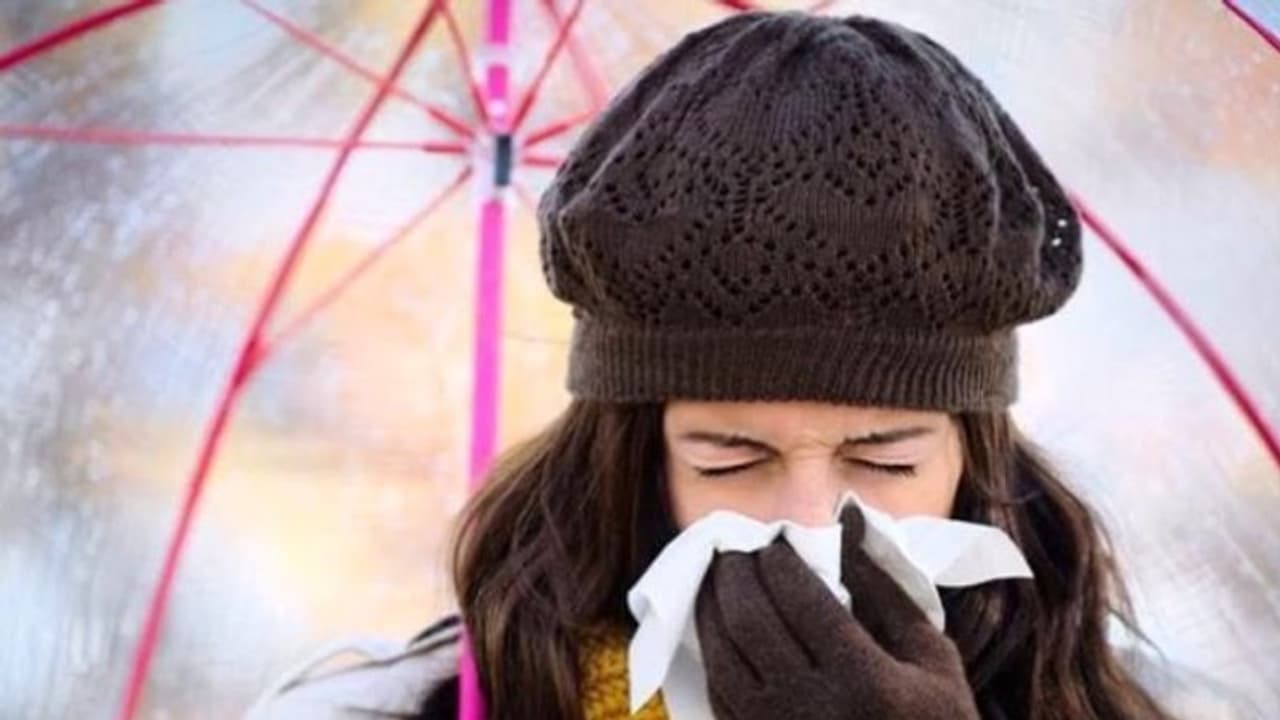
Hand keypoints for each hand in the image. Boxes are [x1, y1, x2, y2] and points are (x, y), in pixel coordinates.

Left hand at [694, 520, 978, 718]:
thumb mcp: (931, 655)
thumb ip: (884, 586)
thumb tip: (848, 518)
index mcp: (868, 682)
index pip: (803, 602)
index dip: (779, 562)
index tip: (775, 539)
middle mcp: (815, 709)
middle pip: (752, 624)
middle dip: (735, 574)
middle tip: (734, 545)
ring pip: (722, 658)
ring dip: (711, 607)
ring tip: (717, 575)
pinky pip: (718, 693)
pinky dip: (711, 650)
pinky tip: (715, 623)